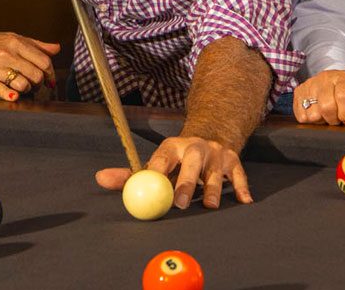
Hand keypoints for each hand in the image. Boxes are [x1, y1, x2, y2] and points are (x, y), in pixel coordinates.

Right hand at [0, 32, 59, 99]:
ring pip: (23, 84)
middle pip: (36, 74)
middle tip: (35, 85)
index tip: (49, 79)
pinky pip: (4, 91)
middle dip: (39, 83)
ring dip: (26, 90)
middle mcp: (6, 52)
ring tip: (21, 88)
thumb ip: (34, 44)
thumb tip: (55, 48)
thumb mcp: (9, 38)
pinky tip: (13, 95)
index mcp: (14, 41)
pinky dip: (11, 95)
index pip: (44, 60)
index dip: (50, 72)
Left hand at [94, 136, 251, 209]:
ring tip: (210, 206)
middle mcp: (195, 147)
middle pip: (190, 163)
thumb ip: (129, 175)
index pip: (163, 158)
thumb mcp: (155, 164)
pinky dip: (241, 189)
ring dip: (213, 189)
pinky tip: (245, 201)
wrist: (210, 138)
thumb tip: (100, 179)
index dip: (157, 170)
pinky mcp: (234, 161)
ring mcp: (216, 154)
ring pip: (215, 172)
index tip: (151, 184)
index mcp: (172, 147)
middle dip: (186, 182)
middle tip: (180, 203)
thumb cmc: (176, 161)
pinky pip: (239, 176)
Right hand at [293, 70, 344, 127]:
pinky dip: (310, 120)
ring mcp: (309, 85)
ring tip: (327, 114)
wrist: (333, 83)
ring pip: (312, 114)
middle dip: (333, 119)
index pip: (343, 97)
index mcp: (343, 78)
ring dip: (321, 120)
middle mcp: (324, 78)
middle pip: (326, 107)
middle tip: (337, 117)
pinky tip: (317, 112)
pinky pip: (302, 116)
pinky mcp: (298, 93)